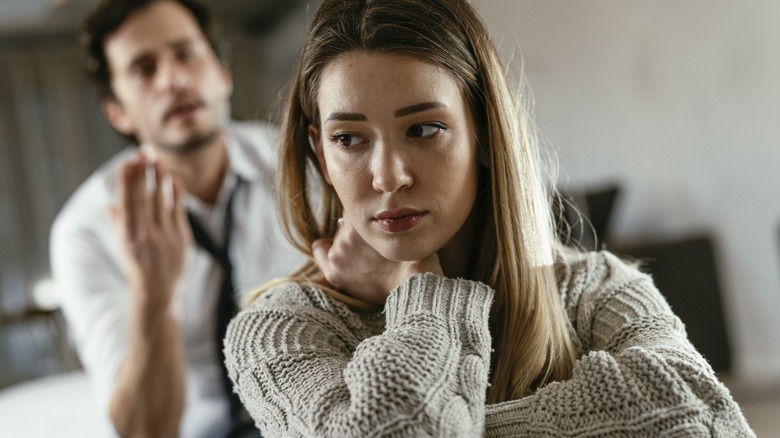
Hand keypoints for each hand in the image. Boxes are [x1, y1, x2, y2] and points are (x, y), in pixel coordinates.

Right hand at [110, 154, 191, 313]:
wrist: (158, 293)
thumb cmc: (138, 268)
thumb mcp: (123, 246)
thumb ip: (119, 224)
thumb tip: (109, 205)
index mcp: (127, 235)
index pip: (127, 201)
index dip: (127, 181)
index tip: (127, 162)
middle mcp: (145, 234)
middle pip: (144, 197)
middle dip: (143, 173)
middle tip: (143, 152)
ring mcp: (165, 236)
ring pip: (162, 201)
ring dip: (160, 178)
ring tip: (158, 160)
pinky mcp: (182, 239)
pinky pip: (178, 211)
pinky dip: (176, 194)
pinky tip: (174, 180)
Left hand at [312, 218, 441, 305]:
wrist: (412, 287)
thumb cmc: (413, 257)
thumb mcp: (405, 225)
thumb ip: (389, 214)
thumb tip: (384, 204)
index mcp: (363, 220)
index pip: (359, 206)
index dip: (370, 213)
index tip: (376, 221)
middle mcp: (345, 235)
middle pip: (348, 223)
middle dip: (359, 229)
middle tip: (372, 243)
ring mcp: (338, 254)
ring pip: (339, 236)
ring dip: (349, 242)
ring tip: (365, 255)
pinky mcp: (334, 272)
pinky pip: (321, 250)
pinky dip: (325, 248)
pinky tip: (335, 250)